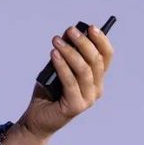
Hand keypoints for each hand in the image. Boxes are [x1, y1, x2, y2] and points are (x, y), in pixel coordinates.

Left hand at [19, 24, 114, 140]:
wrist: (37, 117)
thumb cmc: (49, 90)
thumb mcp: (57, 66)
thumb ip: (66, 52)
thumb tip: (69, 33)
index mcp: (96, 78)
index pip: (106, 57)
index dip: (101, 41)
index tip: (91, 27)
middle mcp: (96, 89)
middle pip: (96, 61)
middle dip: (83, 43)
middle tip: (70, 30)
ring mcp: (88, 99)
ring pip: (84, 70)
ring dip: (70, 52)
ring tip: (56, 41)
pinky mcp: (75, 106)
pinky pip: (70, 82)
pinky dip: (62, 66)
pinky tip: (54, 54)